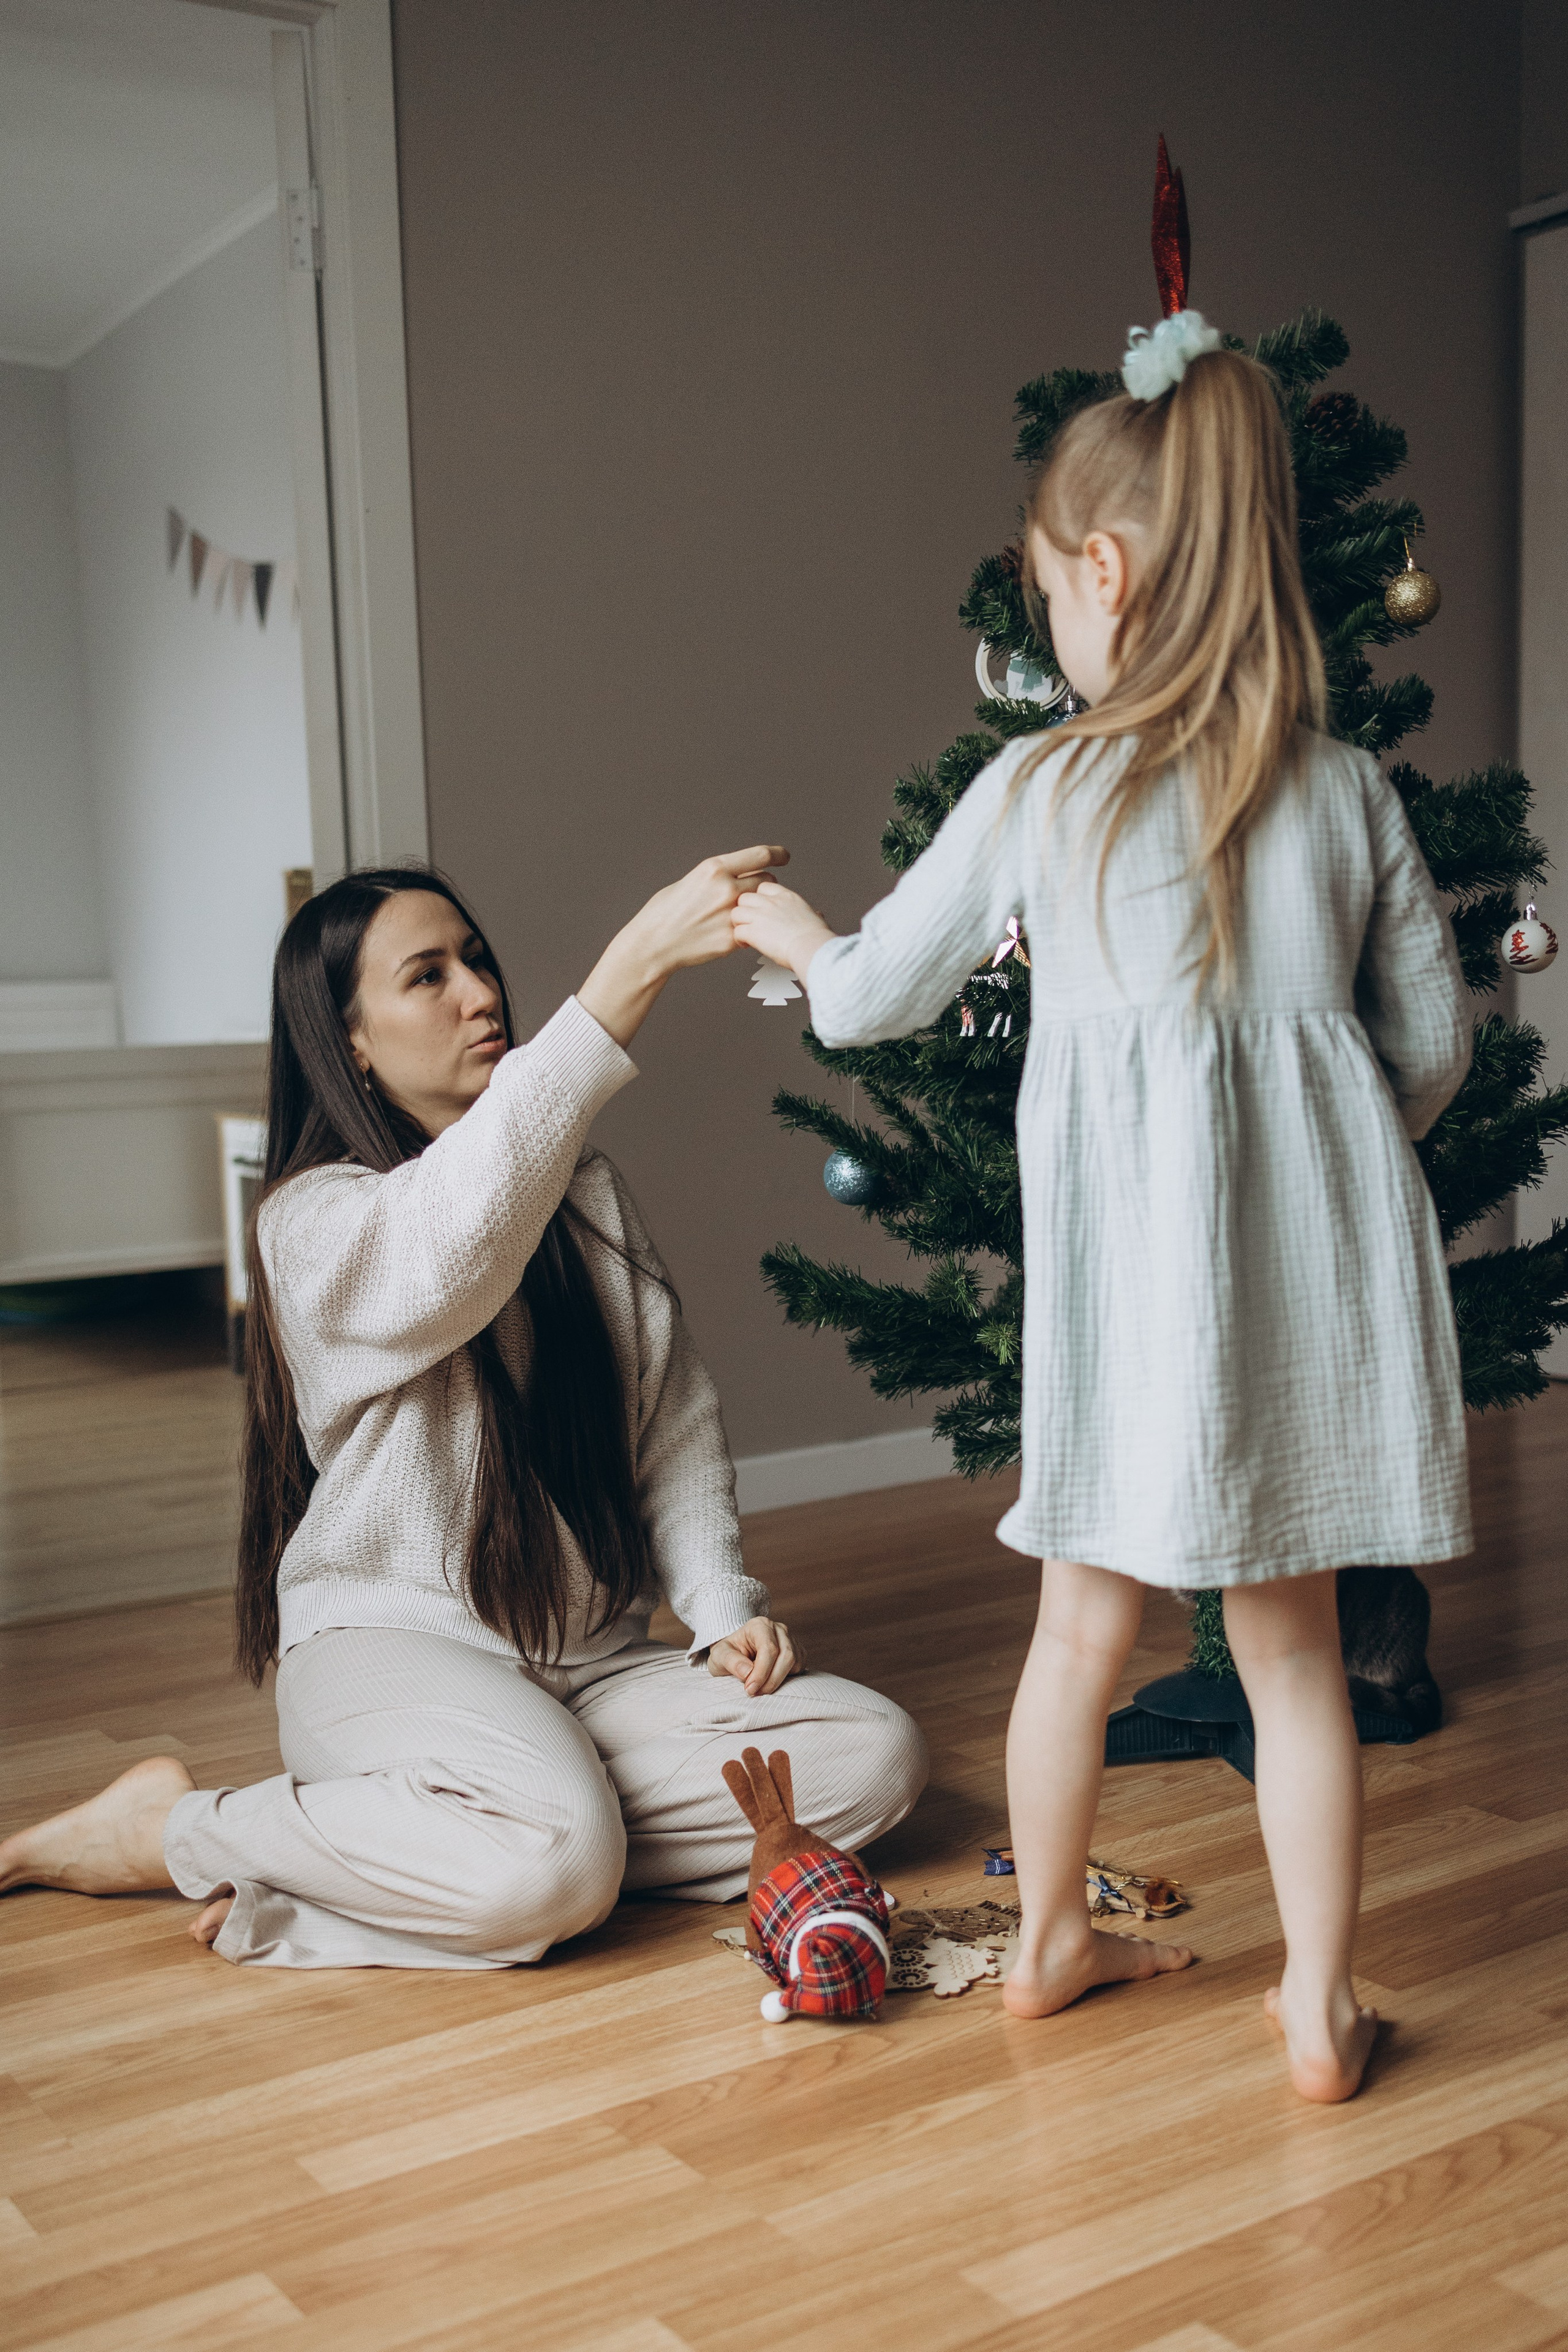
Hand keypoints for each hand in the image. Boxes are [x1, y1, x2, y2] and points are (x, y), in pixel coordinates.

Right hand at [579, 845, 787, 1047]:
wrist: (653, 944)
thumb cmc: (664, 912)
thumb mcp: (690, 881)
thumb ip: (716, 878)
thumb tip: (735, 875)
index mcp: (714, 869)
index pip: (759, 855)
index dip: (777, 854)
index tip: (784, 856)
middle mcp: (726, 889)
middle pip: (765, 880)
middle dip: (765, 885)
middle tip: (758, 892)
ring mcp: (731, 915)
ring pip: (762, 906)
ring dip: (760, 907)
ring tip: (747, 912)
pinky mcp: (732, 939)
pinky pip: (751, 930)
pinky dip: (748, 929)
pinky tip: (735, 932)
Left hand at [707, 1616, 804, 1696]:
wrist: (734, 1653)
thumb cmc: (727, 1653)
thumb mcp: (719, 1656)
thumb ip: (731, 1662)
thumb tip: (748, 1673)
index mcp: (759, 1625)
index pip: (769, 1648)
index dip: (762, 1672)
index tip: (750, 1689)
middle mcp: (779, 1629)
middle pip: (787, 1655)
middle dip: (772, 1679)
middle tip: (755, 1693)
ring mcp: (790, 1640)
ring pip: (795, 1662)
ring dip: (779, 1681)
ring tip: (760, 1689)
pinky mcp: (797, 1652)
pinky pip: (799, 1668)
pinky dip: (787, 1679)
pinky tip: (769, 1682)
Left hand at [730, 879, 834, 983]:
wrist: (813, 947)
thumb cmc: (817, 937)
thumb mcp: (815, 917)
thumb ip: (810, 913)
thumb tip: (817, 915)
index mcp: (786, 897)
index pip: (763, 887)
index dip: (758, 898)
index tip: (760, 909)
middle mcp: (771, 902)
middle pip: (745, 897)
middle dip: (744, 910)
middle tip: (749, 923)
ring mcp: (760, 916)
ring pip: (736, 912)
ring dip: (739, 924)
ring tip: (746, 934)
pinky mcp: (753, 932)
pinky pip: (736, 932)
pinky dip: (739, 940)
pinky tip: (747, 944)